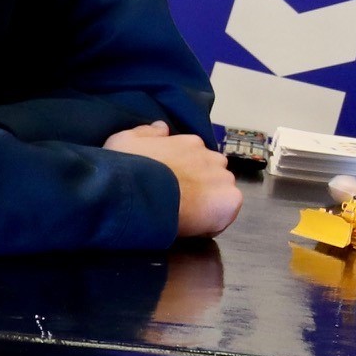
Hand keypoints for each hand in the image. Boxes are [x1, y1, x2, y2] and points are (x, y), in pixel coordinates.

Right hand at [106, 122, 241, 239]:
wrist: (138, 192)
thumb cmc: (128, 168)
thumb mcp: (125, 140)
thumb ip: (147, 132)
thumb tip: (162, 128)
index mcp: (191, 144)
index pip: (197, 159)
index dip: (185, 174)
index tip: (173, 185)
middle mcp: (211, 157)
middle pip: (213, 174)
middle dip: (200, 186)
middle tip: (180, 201)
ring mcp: (223, 178)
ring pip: (222, 192)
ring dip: (209, 203)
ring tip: (186, 216)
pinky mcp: (230, 200)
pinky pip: (227, 212)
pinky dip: (215, 222)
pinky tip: (194, 227)